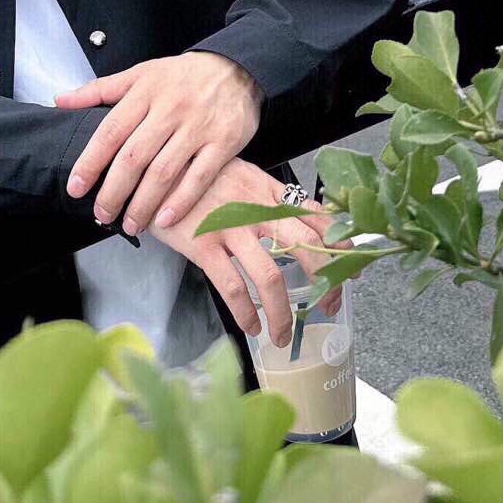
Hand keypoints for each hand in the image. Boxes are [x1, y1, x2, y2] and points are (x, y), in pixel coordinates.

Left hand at [55, 51, 261, 235]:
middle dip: (113, 191)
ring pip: (164, 171)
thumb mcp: (141, 73)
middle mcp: (170, 109)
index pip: (110, 131)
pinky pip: (200, 176)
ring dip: (143, 203)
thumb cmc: (183, 75)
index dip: (91, 162)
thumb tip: (61, 100)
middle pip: (134, 157)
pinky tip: (165, 219)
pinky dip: (182, 201)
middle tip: (101, 214)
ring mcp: (197, 126)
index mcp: (145, 91)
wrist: (237, 67)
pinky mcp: (223, 142)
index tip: (76, 187)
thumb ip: (100, 90)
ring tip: (130, 224)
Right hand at [149, 158, 352, 343]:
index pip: (315, 214)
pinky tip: (251, 325)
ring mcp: (230, 227)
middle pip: (306, 245)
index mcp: (266, 188)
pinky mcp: (203, 245)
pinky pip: (233, 288)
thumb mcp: (238, 173)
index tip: (351, 267)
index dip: (339, 243)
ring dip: (283, 313)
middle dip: (324, 281)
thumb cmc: (194, 174)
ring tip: (282, 334)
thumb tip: (294, 218)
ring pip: (271, 276)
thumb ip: (265, 194)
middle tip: (328, 305)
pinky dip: (246, 313)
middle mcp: (255, 207)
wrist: (150, 168)